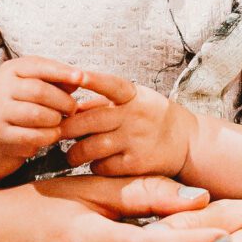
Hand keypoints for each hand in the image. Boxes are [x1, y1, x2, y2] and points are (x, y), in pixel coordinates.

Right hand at [0, 55, 82, 160]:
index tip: (81, 77)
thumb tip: (80, 78)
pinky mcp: (1, 133)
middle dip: (62, 101)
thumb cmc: (27, 100)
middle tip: (73, 108)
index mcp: (11, 69)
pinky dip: (48, 135)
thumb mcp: (39, 83)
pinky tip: (54, 133)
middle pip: (38, 91)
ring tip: (60, 119)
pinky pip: (31, 136)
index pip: (38, 66)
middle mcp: (1, 88)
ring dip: (55, 118)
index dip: (62, 72)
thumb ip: (58, 79)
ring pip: (35, 114)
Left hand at [58, 71, 194, 178]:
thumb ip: (103, 102)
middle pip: (90, 121)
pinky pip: (103, 166)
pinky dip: (94, 166)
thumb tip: (70, 108)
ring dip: (75, 153)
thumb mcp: (134, 100)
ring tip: (72, 155)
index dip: (94, 79)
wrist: (186, 142)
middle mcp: (134, 116)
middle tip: (55, 132)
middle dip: (67, 128)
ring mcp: (136, 141)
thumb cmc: (151, 118)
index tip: (77, 75)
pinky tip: (96, 163)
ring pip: (92, 147)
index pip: (112, 85)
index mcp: (133, 96)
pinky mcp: (136, 164)